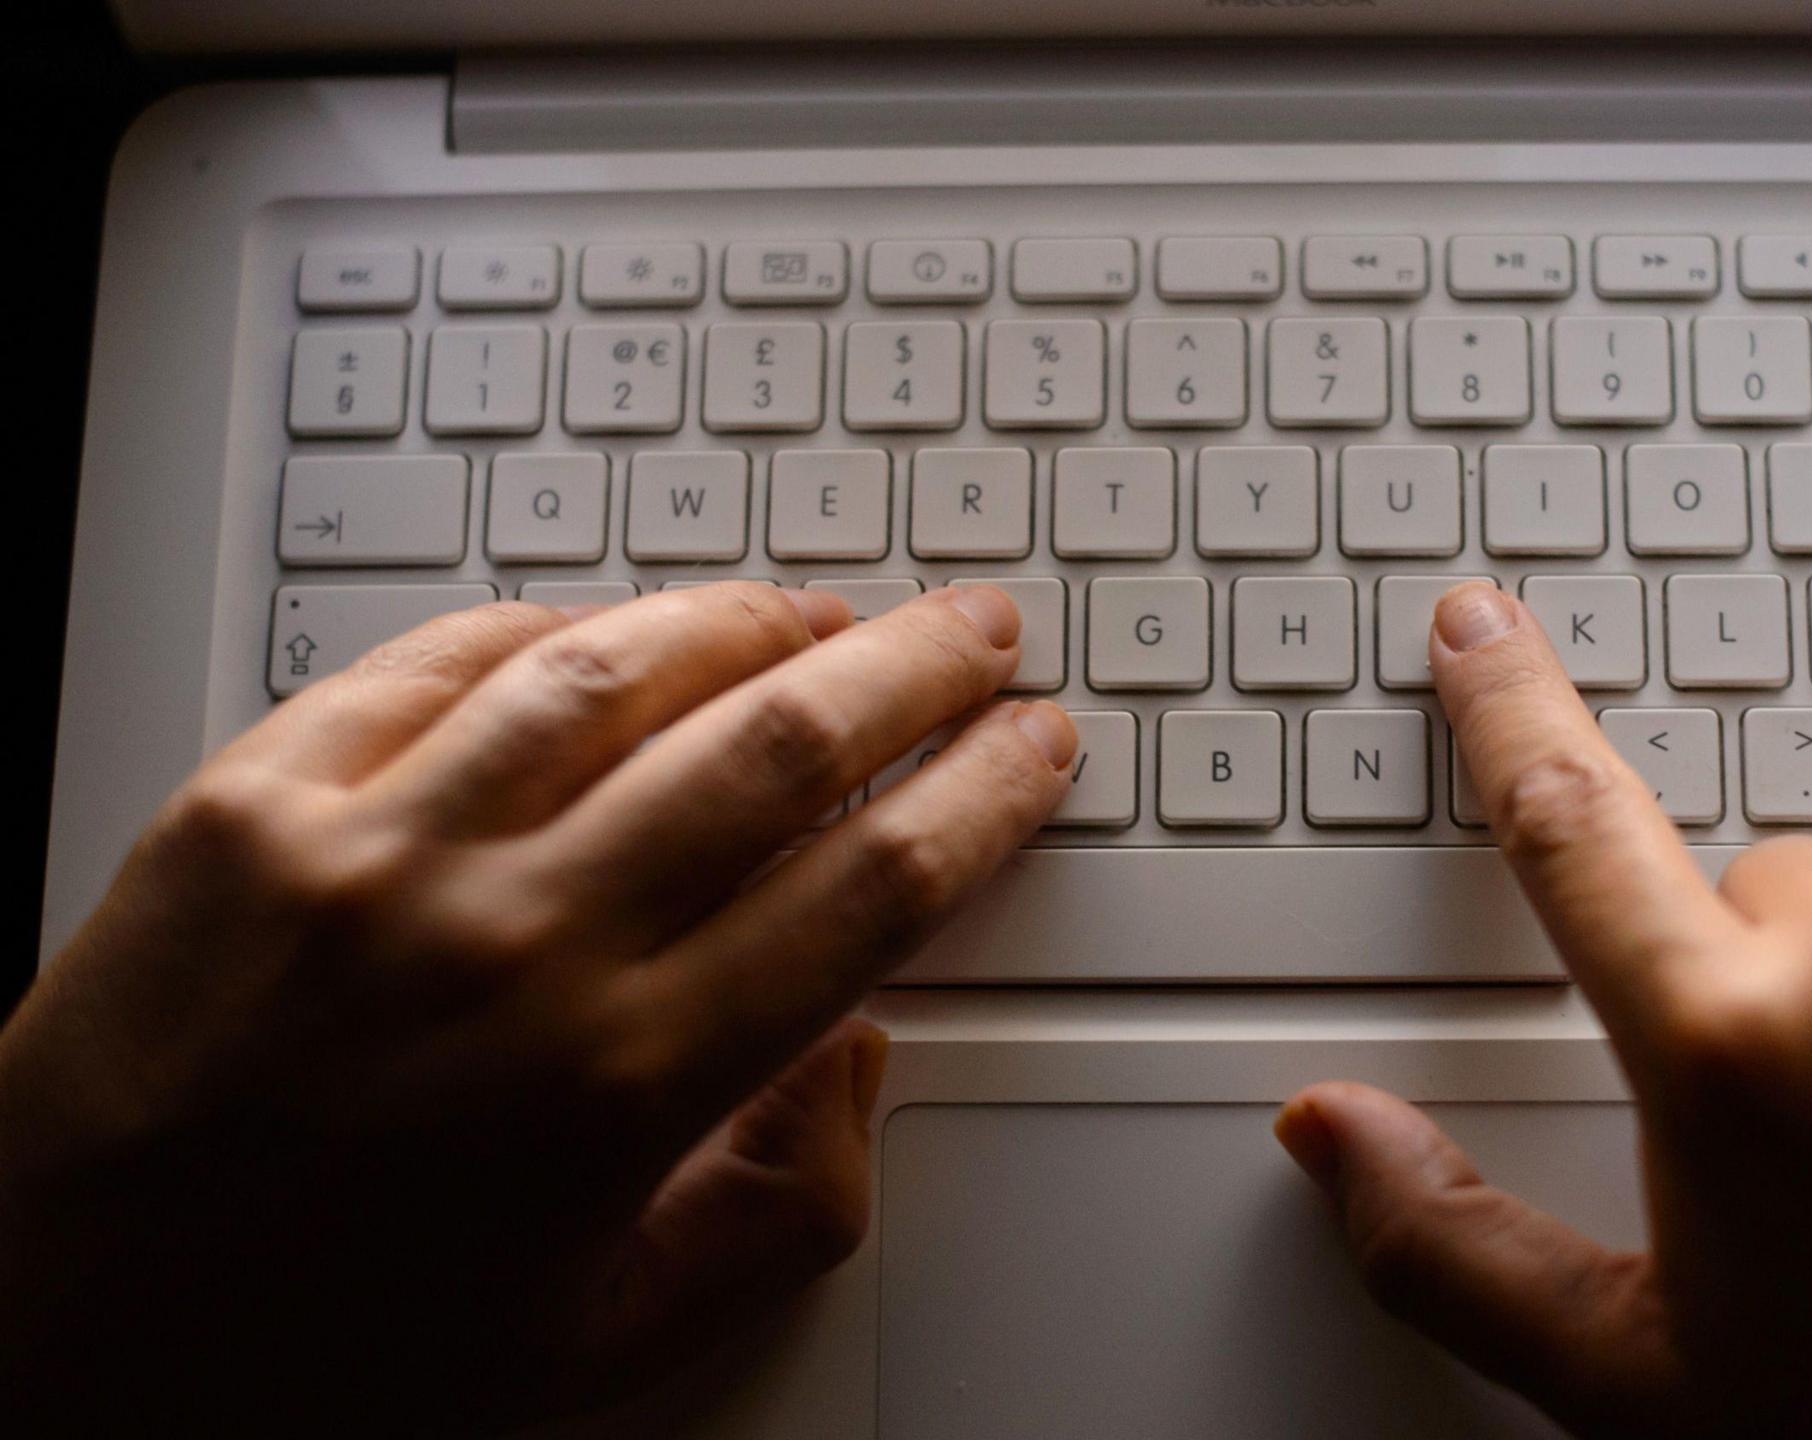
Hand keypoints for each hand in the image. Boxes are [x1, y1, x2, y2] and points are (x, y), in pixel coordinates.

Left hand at [0, 583, 1076, 1429]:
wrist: (45, 1332)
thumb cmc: (315, 1354)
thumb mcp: (601, 1340)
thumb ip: (781, 1210)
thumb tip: (856, 1059)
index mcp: (622, 1086)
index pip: (871, 887)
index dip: (982, 797)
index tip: (1030, 750)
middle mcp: (515, 947)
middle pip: (781, 745)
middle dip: (915, 669)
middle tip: (974, 632)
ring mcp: (377, 855)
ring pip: (620, 668)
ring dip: (749, 620)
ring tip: (816, 612)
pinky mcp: (253, 800)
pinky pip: (439, 660)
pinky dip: (551, 626)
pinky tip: (609, 629)